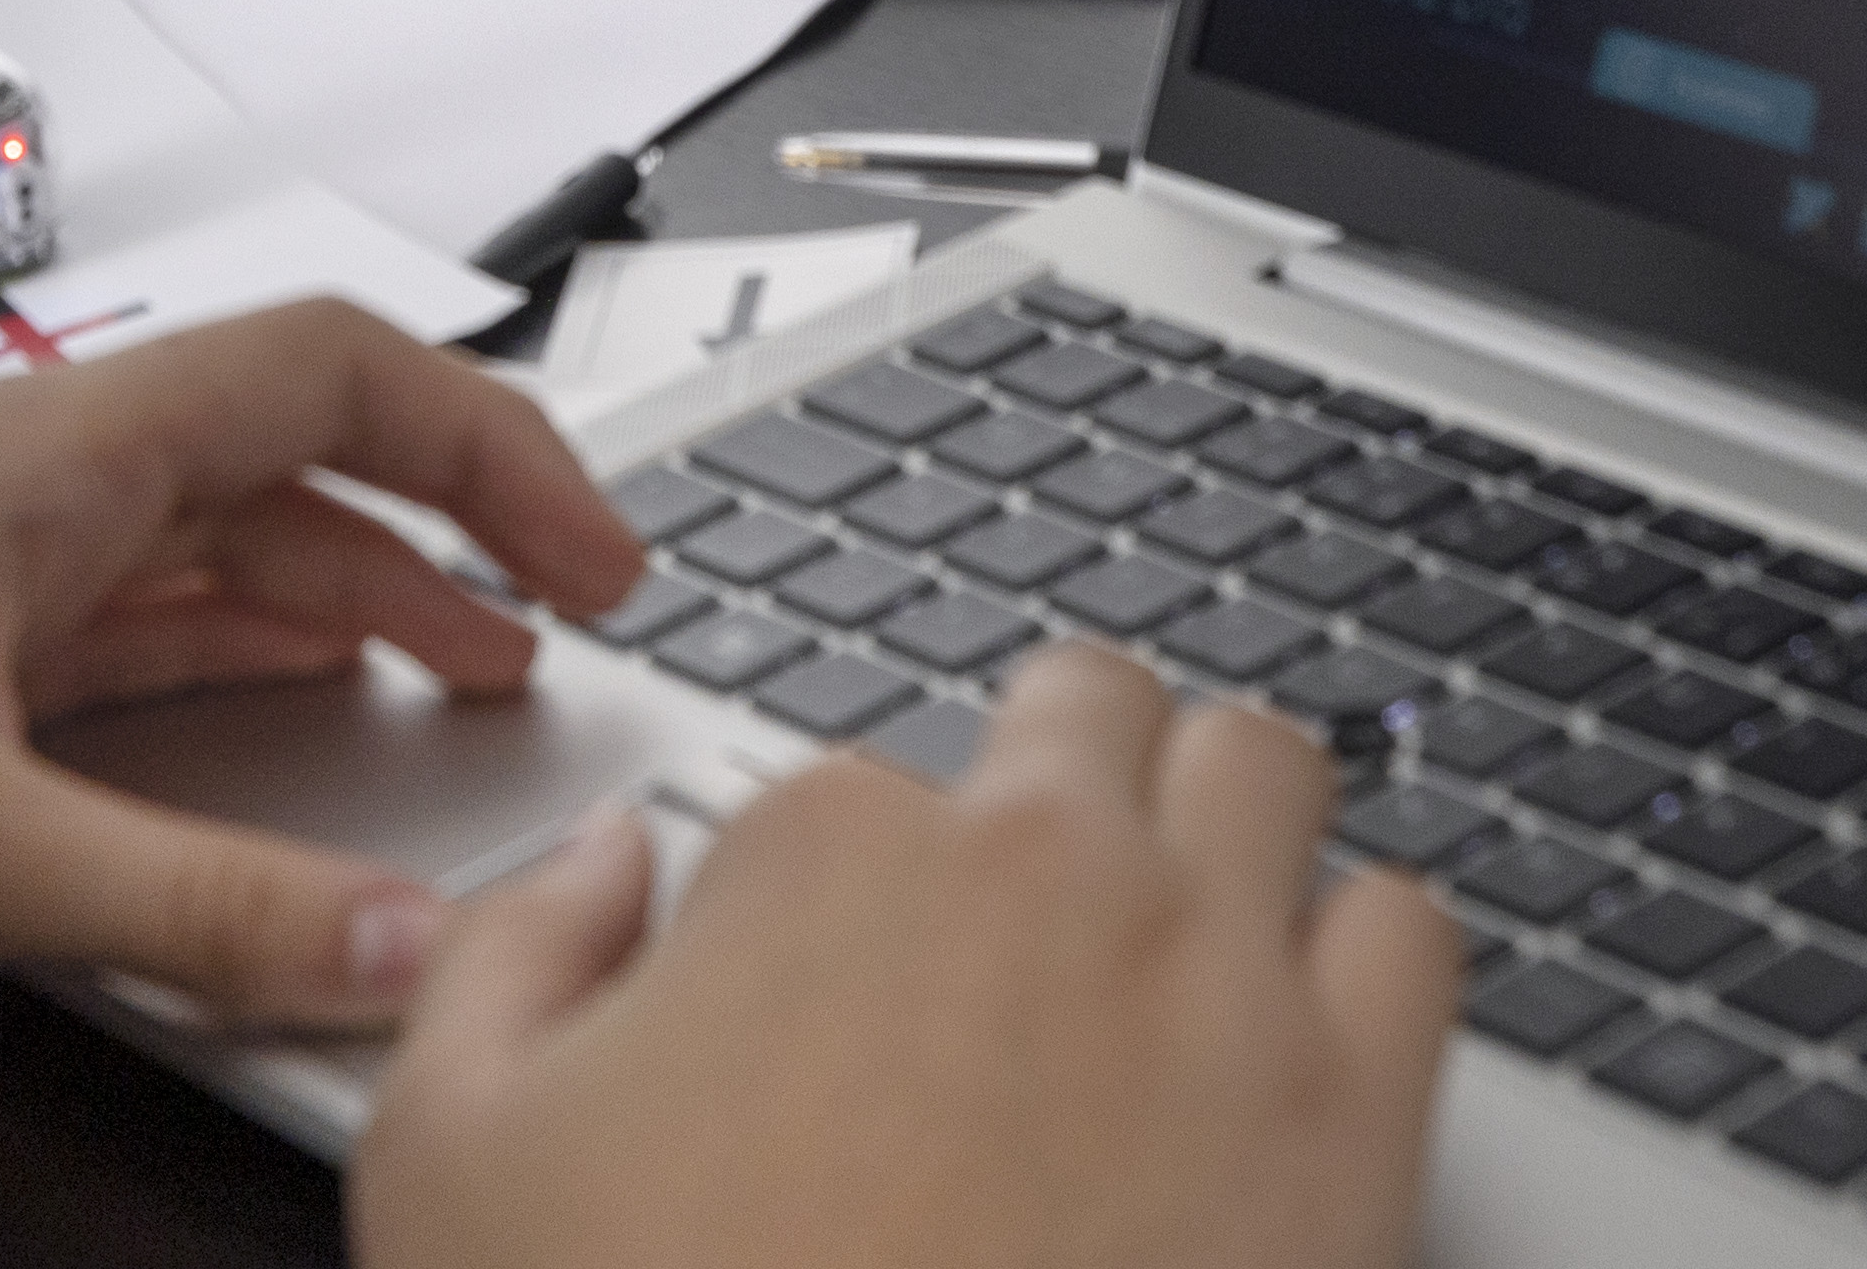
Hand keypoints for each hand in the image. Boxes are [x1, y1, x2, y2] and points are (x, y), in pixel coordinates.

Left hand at [0, 298, 648, 1111]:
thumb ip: (204, 902)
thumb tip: (409, 943)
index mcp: (25, 462)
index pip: (313, 372)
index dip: (481, 441)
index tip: (593, 544)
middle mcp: (6, 516)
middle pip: (280, 464)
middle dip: (444, 523)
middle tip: (575, 613)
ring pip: (217, 575)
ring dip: (358, 616)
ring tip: (478, 686)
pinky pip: (145, 689)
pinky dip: (253, 718)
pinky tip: (307, 776)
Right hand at [357, 649, 1453, 1268]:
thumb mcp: (451, 1155)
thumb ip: (507, 955)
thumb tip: (602, 867)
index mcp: (823, 851)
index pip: (853, 777)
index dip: (837, 887)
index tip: (830, 984)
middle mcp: (1037, 876)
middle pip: (1092, 711)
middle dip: (1060, 777)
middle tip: (1023, 900)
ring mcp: (1211, 981)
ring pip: (1268, 770)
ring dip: (1222, 825)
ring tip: (1176, 928)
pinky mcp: (1351, 1114)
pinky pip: (1415, 936)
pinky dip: (1363, 958)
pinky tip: (1297, 1032)